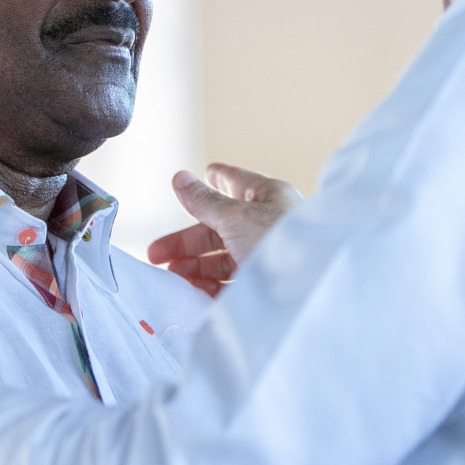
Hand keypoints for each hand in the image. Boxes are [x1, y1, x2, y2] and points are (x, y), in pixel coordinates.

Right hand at [146, 163, 301, 296]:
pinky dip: (211, 286)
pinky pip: (232, 283)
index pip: (239, 183)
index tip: (208, 171)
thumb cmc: (279, 242)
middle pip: (221, 228)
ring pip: (224, 258)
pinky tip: (193, 291)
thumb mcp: (235, 216)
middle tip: (156, 255)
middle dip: (188, 242)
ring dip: (196, 266)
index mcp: (269, 198)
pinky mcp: (265, 287)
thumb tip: (180, 177)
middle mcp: (270, 225)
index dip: (220, 178)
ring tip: (173, 277)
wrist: (309, 292)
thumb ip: (205, 201)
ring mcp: (267, 257)